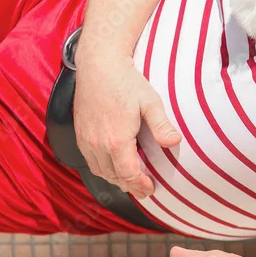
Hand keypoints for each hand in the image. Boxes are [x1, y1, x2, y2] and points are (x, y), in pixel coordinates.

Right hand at [72, 46, 180, 198]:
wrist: (99, 66)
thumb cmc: (126, 82)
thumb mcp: (150, 102)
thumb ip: (161, 125)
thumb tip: (175, 142)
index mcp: (116, 140)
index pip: (128, 174)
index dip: (140, 185)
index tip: (151, 189)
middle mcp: (97, 145)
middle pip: (114, 177)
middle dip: (130, 186)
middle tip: (145, 190)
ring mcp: (86, 140)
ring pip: (100, 171)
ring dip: (116, 179)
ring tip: (131, 181)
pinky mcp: (80, 134)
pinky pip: (91, 161)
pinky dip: (103, 169)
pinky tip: (114, 166)